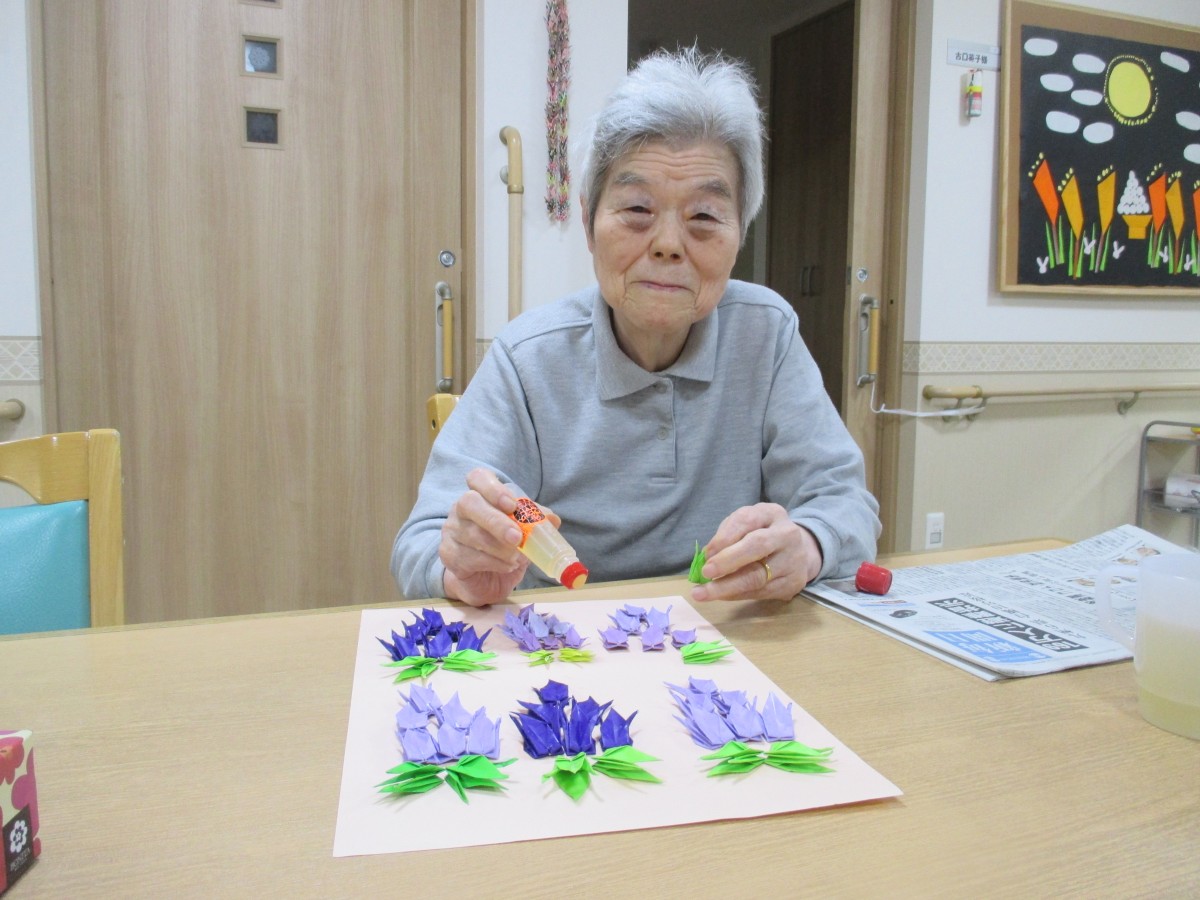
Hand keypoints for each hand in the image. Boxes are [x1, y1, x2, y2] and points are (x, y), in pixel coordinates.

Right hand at [438, 468, 559, 606]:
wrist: (487, 580)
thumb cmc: (504, 548)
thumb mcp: (524, 532)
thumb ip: (536, 522)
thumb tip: (552, 519)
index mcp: (480, 495)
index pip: (478, 478)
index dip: (493, 488)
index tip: (512, 505)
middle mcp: (461, 509)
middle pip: (469, 502)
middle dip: (496, 520)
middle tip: (517, 537)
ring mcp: (451, 531)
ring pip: (471, 533)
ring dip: (499, 548)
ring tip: (517, 558)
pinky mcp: (449, 555)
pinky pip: (469, 556)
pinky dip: (494, 563)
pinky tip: (507, 566)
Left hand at [690, 503, 822, 602]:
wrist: (799, 552)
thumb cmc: (763, 534)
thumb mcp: (747, 525)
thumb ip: (728, 535)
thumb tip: (706, 557)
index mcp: (772, 513)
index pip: (747, 520)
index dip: (724, 537)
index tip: (706, 554)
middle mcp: (787, 534)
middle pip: (757, 546)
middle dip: (727, 561)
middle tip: (705, 572)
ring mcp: (794, 560)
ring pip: (758, 577)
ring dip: (727, 587)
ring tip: (703, 593)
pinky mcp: (794, 583)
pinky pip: (761, 592)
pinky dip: (737, 595)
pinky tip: (722, 596)